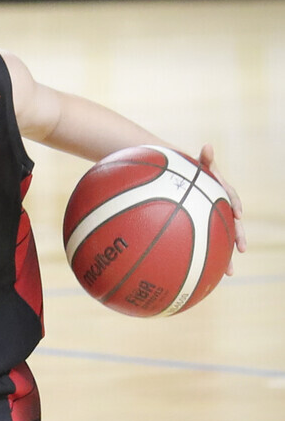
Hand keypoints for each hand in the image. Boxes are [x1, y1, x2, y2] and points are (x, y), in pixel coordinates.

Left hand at [199, 144, 245, 274]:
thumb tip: (208, 145)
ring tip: (229, 272)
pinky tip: (202, 275)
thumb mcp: (195, 165)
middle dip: (238, 237)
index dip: (235, 205)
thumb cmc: (187, 172)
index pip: (230, 197)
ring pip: (221, 239)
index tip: (238, 214)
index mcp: (219, 192)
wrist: (179, 180)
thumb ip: (203, 159)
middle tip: (242, 249)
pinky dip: (205, 259)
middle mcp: (219, 207)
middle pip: (232, 224)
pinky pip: (206, 245)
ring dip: (226, 256)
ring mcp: (212, 219)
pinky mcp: (203, 229)